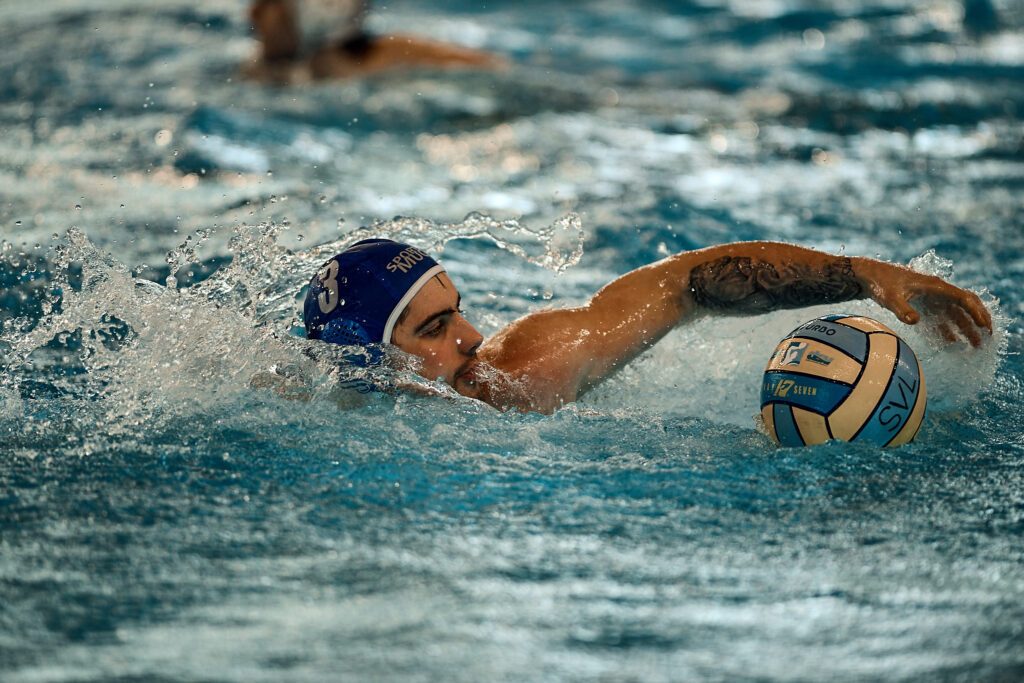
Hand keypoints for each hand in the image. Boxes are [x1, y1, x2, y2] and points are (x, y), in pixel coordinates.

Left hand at [855, 258, 992, 346]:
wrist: (869, 276)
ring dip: (966, 329)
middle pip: (965, 306)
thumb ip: (903, 310)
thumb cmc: (881, 284)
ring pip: (955, 314)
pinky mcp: (924, 304)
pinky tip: (952, 343)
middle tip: (987, 339)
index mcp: (935, 286)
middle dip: (978, 321)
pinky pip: (941, 318)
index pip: (963, 298)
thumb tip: (915, 321)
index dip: (976, 312)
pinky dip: (948, 330)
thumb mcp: (890, 298)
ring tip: (975, 346)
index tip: (984, 327)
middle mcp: (938, 291)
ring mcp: (932, 298)